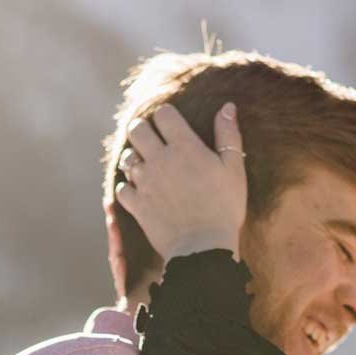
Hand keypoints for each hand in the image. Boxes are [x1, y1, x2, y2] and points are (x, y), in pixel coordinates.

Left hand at [113, 101, 247, 262]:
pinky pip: (121, 187)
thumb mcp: (234, 169)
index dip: (166, 116)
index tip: (172, 125)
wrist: (203, 248)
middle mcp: (160, 160)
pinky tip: (139, 190)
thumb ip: (228, 135)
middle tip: (153, 139)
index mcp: (184, 147)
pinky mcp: (136, 204)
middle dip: (143, 130)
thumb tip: (227, 106)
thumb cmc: (224, 208)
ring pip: (127, 157)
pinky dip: (128, 186)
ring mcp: (145, 182)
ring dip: (135, 157)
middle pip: (137, 129)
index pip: (163, 114)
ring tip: (148, 165)